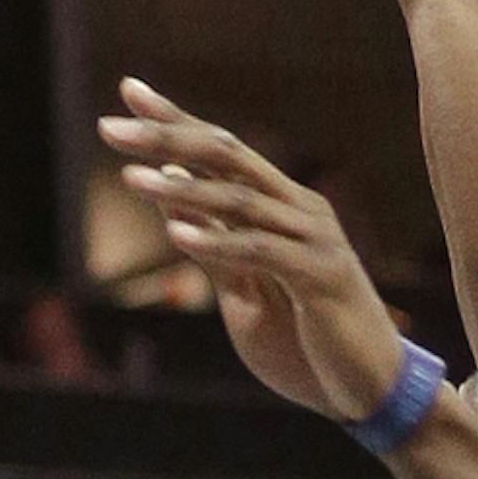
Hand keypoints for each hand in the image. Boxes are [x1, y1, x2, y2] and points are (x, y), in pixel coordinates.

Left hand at [99, 83, 406, 421]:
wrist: (367, 388)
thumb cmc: (307, 340)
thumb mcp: (246, 289)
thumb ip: (213, 240)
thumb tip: (169, 186)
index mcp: (283, 206)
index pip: (222, 149)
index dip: (175, 119)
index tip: (128, 90)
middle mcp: (301, 209)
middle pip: (228, 157)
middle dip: (167, 138)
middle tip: (110, 127)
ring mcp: (314, 239)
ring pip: (239, 201)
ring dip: (182, 189)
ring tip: (130, 178)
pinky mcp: (320, 277)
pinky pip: (261, 252)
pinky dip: (217, 242)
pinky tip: (177, 233)